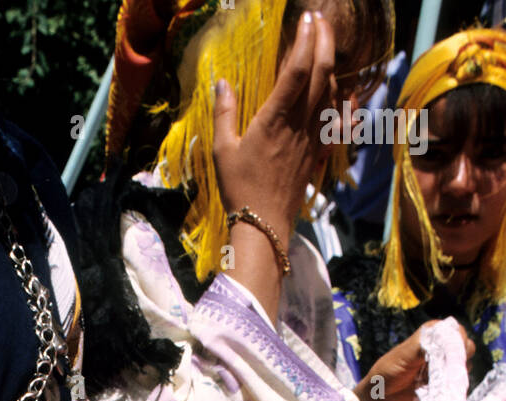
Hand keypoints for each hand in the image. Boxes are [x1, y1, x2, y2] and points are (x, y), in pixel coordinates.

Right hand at [213, 10, 335, 235]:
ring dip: (330, 62)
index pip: (297, 70)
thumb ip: (224, 113)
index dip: (305, 39)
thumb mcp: (222, 151)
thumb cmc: (239, 188)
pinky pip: (332, 113)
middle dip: (324, 39)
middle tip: (319, 19)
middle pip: (322, 72)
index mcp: (274, 119)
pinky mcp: (317, 148)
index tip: (306, 16)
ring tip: (322, 43)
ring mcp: (312, 136)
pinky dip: (334, 91)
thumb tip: (222, 82)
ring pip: (331, 90)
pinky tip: (329, 82)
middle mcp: (299, 124)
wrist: (265, 224)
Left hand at [352, 323, 474, 400]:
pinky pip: (458, 382)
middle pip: (466, 347)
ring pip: (465, 365)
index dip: (457, 340)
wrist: (382, 398)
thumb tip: (444, 339)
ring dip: (452, 373)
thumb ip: (423, 346)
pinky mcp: (446, 382)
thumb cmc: (388, 372)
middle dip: (457, 358)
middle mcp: (442, 347)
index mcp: (431, 334)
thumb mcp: (404, 355)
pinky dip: (450, 385)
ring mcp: (446, 365)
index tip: (450, 351)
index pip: (455, 330)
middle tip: (441, 368)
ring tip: (431, 379)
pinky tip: (434, 388)